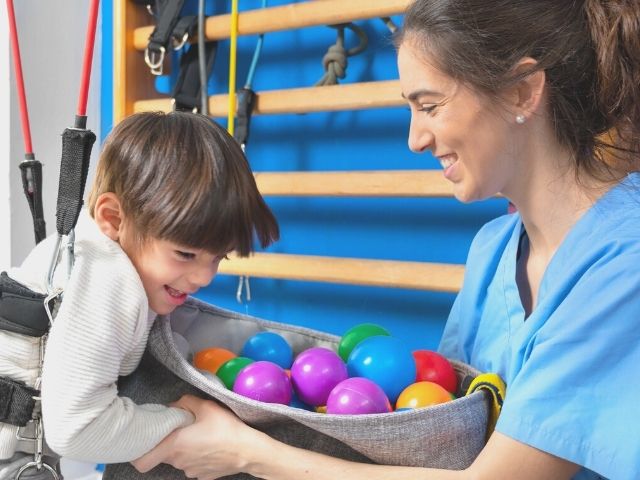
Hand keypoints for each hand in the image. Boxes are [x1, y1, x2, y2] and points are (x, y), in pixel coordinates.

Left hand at [132, 395, 258, 478]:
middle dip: (168, 441)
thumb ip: (185, 402)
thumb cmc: (225, 428)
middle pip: (163, 454)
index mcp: (174, 446)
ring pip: (179, 459)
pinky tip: (210, 445)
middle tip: (180, 427)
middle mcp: (178, 462)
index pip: (141, 460)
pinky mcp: (203, 475)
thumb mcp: (206, 406)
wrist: (248, 451)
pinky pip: (193, 464)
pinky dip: (197, 455)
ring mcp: (191, 471)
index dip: (138, 452)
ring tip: (200, 434)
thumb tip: (174, 405)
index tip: (145, 439)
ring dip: (184, 448)